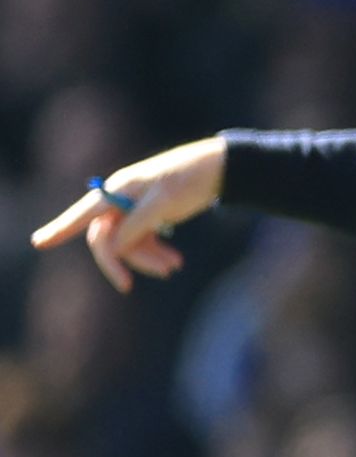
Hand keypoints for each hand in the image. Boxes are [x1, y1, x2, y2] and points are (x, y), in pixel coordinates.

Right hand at [32, 137, 226, 291]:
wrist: (217, 171)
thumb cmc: (188, 180)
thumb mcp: (163, 203)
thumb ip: (136, 225)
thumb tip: (113, 247)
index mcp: (116, 191)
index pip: (83, 214)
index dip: (60, 229)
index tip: (38, 243)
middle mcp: (119, 200)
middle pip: (106, 238)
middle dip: (120, 260)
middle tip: (127, 286)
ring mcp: (133, 209)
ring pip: (128, 243)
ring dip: (146, 259)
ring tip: (175, 267)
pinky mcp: (149, 216)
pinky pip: (143, 241)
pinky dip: (156, 253)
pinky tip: (175, 262)